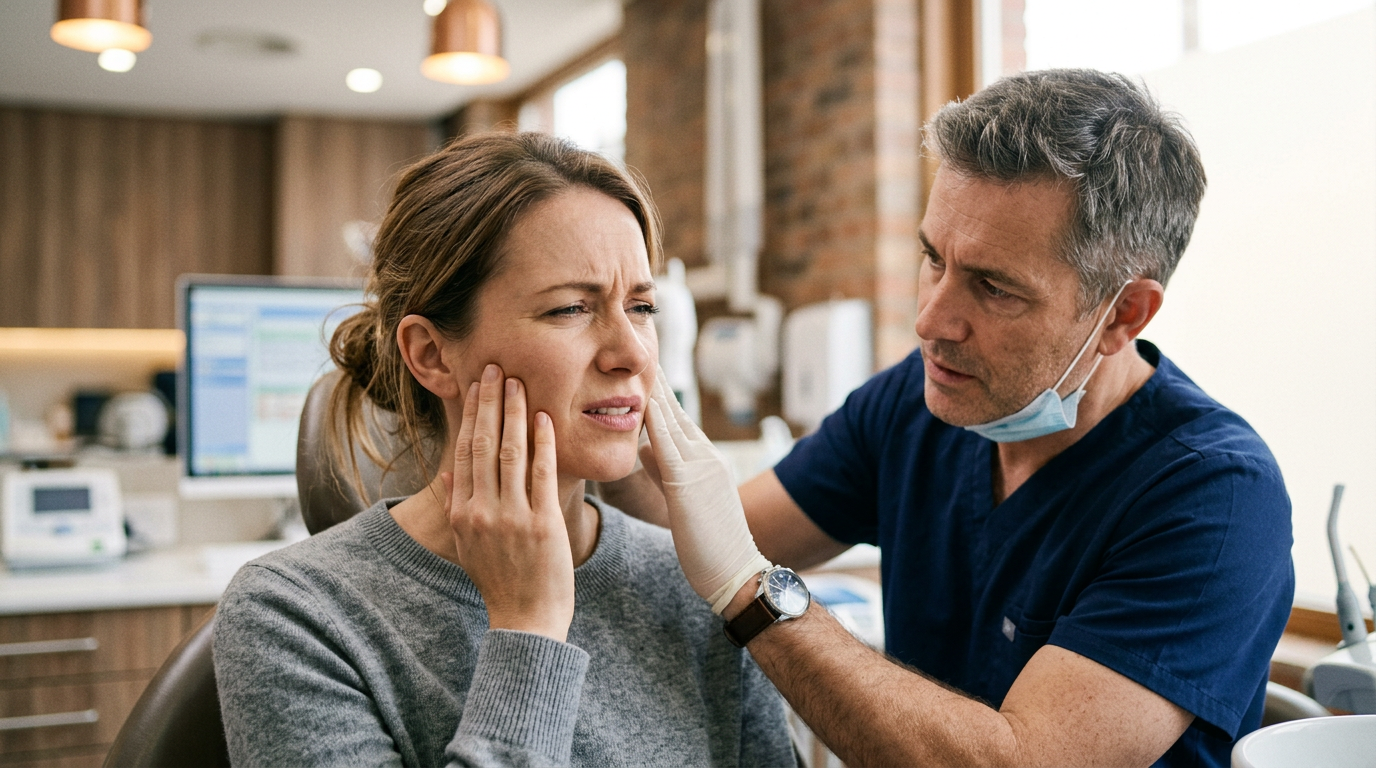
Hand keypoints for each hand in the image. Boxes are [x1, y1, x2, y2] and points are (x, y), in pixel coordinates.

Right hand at [441, 364, 574, 641]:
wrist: (526, 620)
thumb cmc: (501, 582)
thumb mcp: (468, 546)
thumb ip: (458, 508)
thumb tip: (447, 476)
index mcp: (463, 514)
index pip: (465, 452)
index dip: (471, 415)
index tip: (477, 386)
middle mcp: (482, 512)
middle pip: (483, 444)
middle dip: (490, 402)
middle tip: (495, 368)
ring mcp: (512, 517)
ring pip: (510, 452)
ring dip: (514, 413)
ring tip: (518, 383)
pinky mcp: (542, 523)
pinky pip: (541, 474)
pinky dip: (542, 443)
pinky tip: (544, 418)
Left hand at [643, 367, 772, 613]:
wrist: (737, 572)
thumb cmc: (710, 545)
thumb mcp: (684, 500)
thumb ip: (663, 470)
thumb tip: (643, 448)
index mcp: (707, 461)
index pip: (679, 421)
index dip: (661, 396)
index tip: (646, 372)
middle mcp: (707, 457)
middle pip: (676, 413)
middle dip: (658, 385)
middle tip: (642, 354)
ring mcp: (701, 468)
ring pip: (672, 422)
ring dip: (654, 394)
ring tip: (639, 365)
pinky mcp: (689, 484)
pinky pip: (667, 445)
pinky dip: (655, 421)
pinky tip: (642, 400)